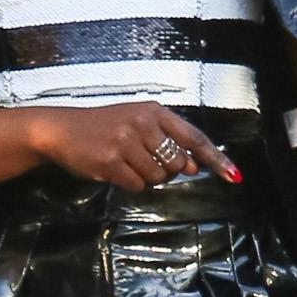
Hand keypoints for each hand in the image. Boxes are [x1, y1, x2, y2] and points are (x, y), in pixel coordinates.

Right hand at [27, 102, 244, 192]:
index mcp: (154, 111)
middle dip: (167, 170)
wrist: (62, 129)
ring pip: (158, 177)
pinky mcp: (111, 162)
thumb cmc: (104, 126)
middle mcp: (143, 124)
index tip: (234, 175)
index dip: (215, 159)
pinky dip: (131, 183)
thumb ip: (167, 141)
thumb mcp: (138, 122)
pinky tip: (116, 170)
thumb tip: (192, 167)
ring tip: (127, 162)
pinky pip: (138, 185)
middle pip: (177, 163)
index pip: (194, 138)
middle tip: (145, 160)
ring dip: (147, 177)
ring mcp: (126, 142)